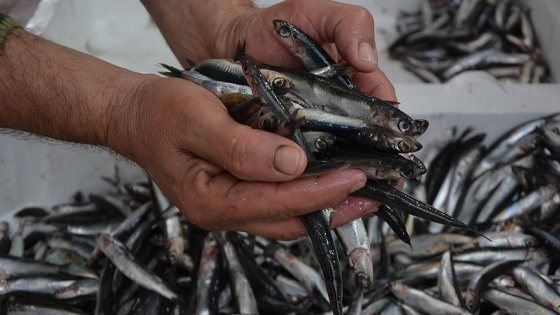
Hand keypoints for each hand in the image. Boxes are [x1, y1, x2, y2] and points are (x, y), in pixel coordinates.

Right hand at [139, 0, 395, 235]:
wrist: (136, 116)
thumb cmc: (160, 115)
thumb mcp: (197, 121)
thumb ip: (242, 147)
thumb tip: (294, 165)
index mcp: (212, 201)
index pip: (279, 203)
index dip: (321, 192)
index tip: (356, 177)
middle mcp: (223, 212)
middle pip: (289, 220)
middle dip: (334, 209)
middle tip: (373, 195)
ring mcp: (230, 206)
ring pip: (287, 216)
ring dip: (325, 206)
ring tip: (361, 194)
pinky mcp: (235, 194)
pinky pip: (278, 204)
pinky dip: (306, 196)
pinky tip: (326, 183)